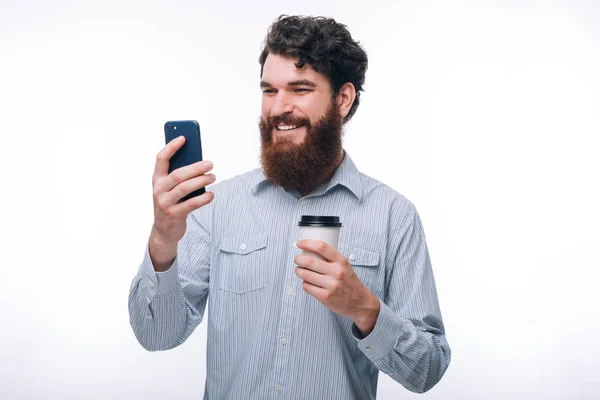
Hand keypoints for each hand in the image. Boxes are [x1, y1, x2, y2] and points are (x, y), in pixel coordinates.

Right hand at [149, 136, 215, 269]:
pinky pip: (191, 204)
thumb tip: (199, 163)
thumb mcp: (170, 189)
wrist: (164, 231)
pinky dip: (203, 198)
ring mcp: (165, 203)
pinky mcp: (174, 215)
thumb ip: (180, 176)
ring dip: (201, 181)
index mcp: (157, 179)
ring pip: (184, 188)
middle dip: (195, 167)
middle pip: (178, 174)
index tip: (184, 138)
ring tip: (213, 177)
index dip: (171, 147)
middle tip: (210, 164)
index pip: (161, 159)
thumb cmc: (171, 203)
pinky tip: (211, 194)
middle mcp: (158, 190)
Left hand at [294, 240, 379, 335]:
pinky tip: (306, 282)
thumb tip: (311, 251)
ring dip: (298, 271)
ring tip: (299, 270)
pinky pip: (307, 287)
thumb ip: (331, 259)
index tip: (300, 243)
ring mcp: (331, 285)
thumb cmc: (350, 283)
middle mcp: (336, 272)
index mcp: (341, 261)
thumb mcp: (345, 266)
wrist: (360, 302)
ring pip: (306, 274)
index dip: (307, 243)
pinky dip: (304, 283)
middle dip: (299, 259)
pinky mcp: (325, 296)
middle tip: (297, 259)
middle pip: (310, 261)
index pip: (321, 247)